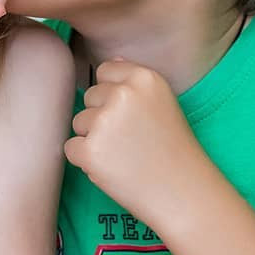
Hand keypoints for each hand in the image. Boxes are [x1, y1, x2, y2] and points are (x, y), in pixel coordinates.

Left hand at [64, 60, 204, 224]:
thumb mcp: (163, 102)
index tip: (130, 116)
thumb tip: (113, 61)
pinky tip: (113, 169)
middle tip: (130, 141)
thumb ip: (135, 80)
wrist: (183, 193)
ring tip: (124, 156)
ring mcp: (104, 122)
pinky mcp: (90, 150)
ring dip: (93, 140)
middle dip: (102, 118)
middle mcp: (123, 94)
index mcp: (144, 78)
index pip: (105, 72)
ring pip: (79, 123)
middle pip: (90, 97)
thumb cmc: (174, 150)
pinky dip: (86, 161)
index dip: (113, 96)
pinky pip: (72, 148)